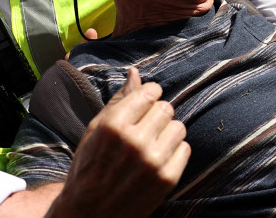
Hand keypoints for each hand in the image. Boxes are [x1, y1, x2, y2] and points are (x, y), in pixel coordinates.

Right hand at [49, 67, 189, 217]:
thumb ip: (119, 100)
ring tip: (151, 145)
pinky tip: (157, 160)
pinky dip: (174, 152)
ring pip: (179, 126)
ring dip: (168, 133)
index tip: (144, 106)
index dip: (149, 97)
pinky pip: (185, 149)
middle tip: (145, 130)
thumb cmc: (89, 168)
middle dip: (157, 115)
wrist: (89, 214)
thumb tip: (135, 72)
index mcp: (113, 125)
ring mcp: (152, 161)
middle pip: (166, 107)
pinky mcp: (167, 179)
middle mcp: (134, 141)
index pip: (151, 92)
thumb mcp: (96, 130)